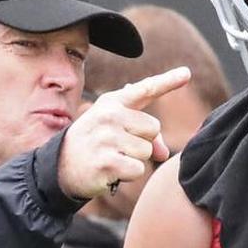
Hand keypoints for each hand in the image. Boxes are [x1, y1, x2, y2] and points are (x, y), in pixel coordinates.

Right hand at [59, 66, 191, 198]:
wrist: (61, 164)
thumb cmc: (95, 142)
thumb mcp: (115, 128)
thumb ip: (145, 133)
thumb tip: (164, 154)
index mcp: (113, 103)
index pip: (145, 89)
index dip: (169, 81)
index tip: (186, 73)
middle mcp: (110, 115)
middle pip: (153, 129)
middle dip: (142, 142)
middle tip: (117, 146)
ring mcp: (107, 138)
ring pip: (147, 152)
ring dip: (133, 159)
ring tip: (111, 156)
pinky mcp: (106, 162)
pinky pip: (138, 169)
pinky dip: (128, 174)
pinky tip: (110, 170)